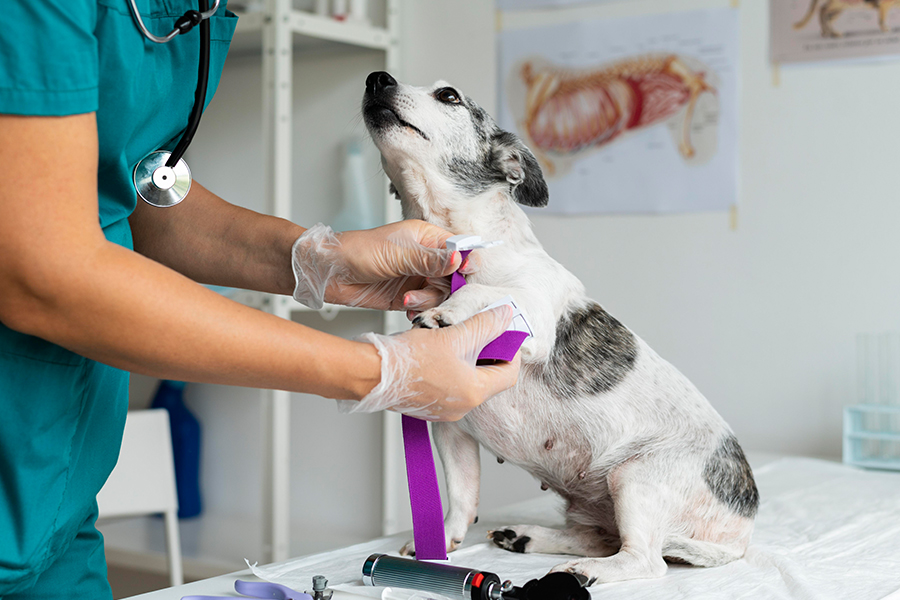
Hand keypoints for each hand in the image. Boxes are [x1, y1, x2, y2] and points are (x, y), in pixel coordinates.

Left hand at [291, 221, 475, 309]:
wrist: (328, 273)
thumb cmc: (356, 252)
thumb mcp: (396, 254)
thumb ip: (429, 259)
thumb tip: (459, 257)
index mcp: (426, 237)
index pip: (459, 248)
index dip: (466, 262)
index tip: (466, 274)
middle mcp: (425, 258)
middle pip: (454, 276)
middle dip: (446, 288)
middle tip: (432, 293)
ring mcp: (417, 278)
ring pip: (441, 294)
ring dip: (428, 301)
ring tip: (408, 300)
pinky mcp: (407, 296)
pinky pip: (426, 306)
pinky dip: (420, 310)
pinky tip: (407, 309)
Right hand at [338, 306, 520, 420]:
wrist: (371, 373)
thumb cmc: (409, 358)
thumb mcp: (454, 334)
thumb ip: (484, 324)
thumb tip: (505, 315)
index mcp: (474, 393)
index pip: (509, 374)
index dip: (511, 351)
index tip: (504, 333)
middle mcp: (462, 407)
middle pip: (490, 378)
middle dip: (488, 353)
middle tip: (480, 331)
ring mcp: (445, 410)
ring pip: (469, 381)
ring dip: (469, 359)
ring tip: (457, 338)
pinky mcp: (429, 406)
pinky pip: (450, 387)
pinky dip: (452, 369)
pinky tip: (440, 351)